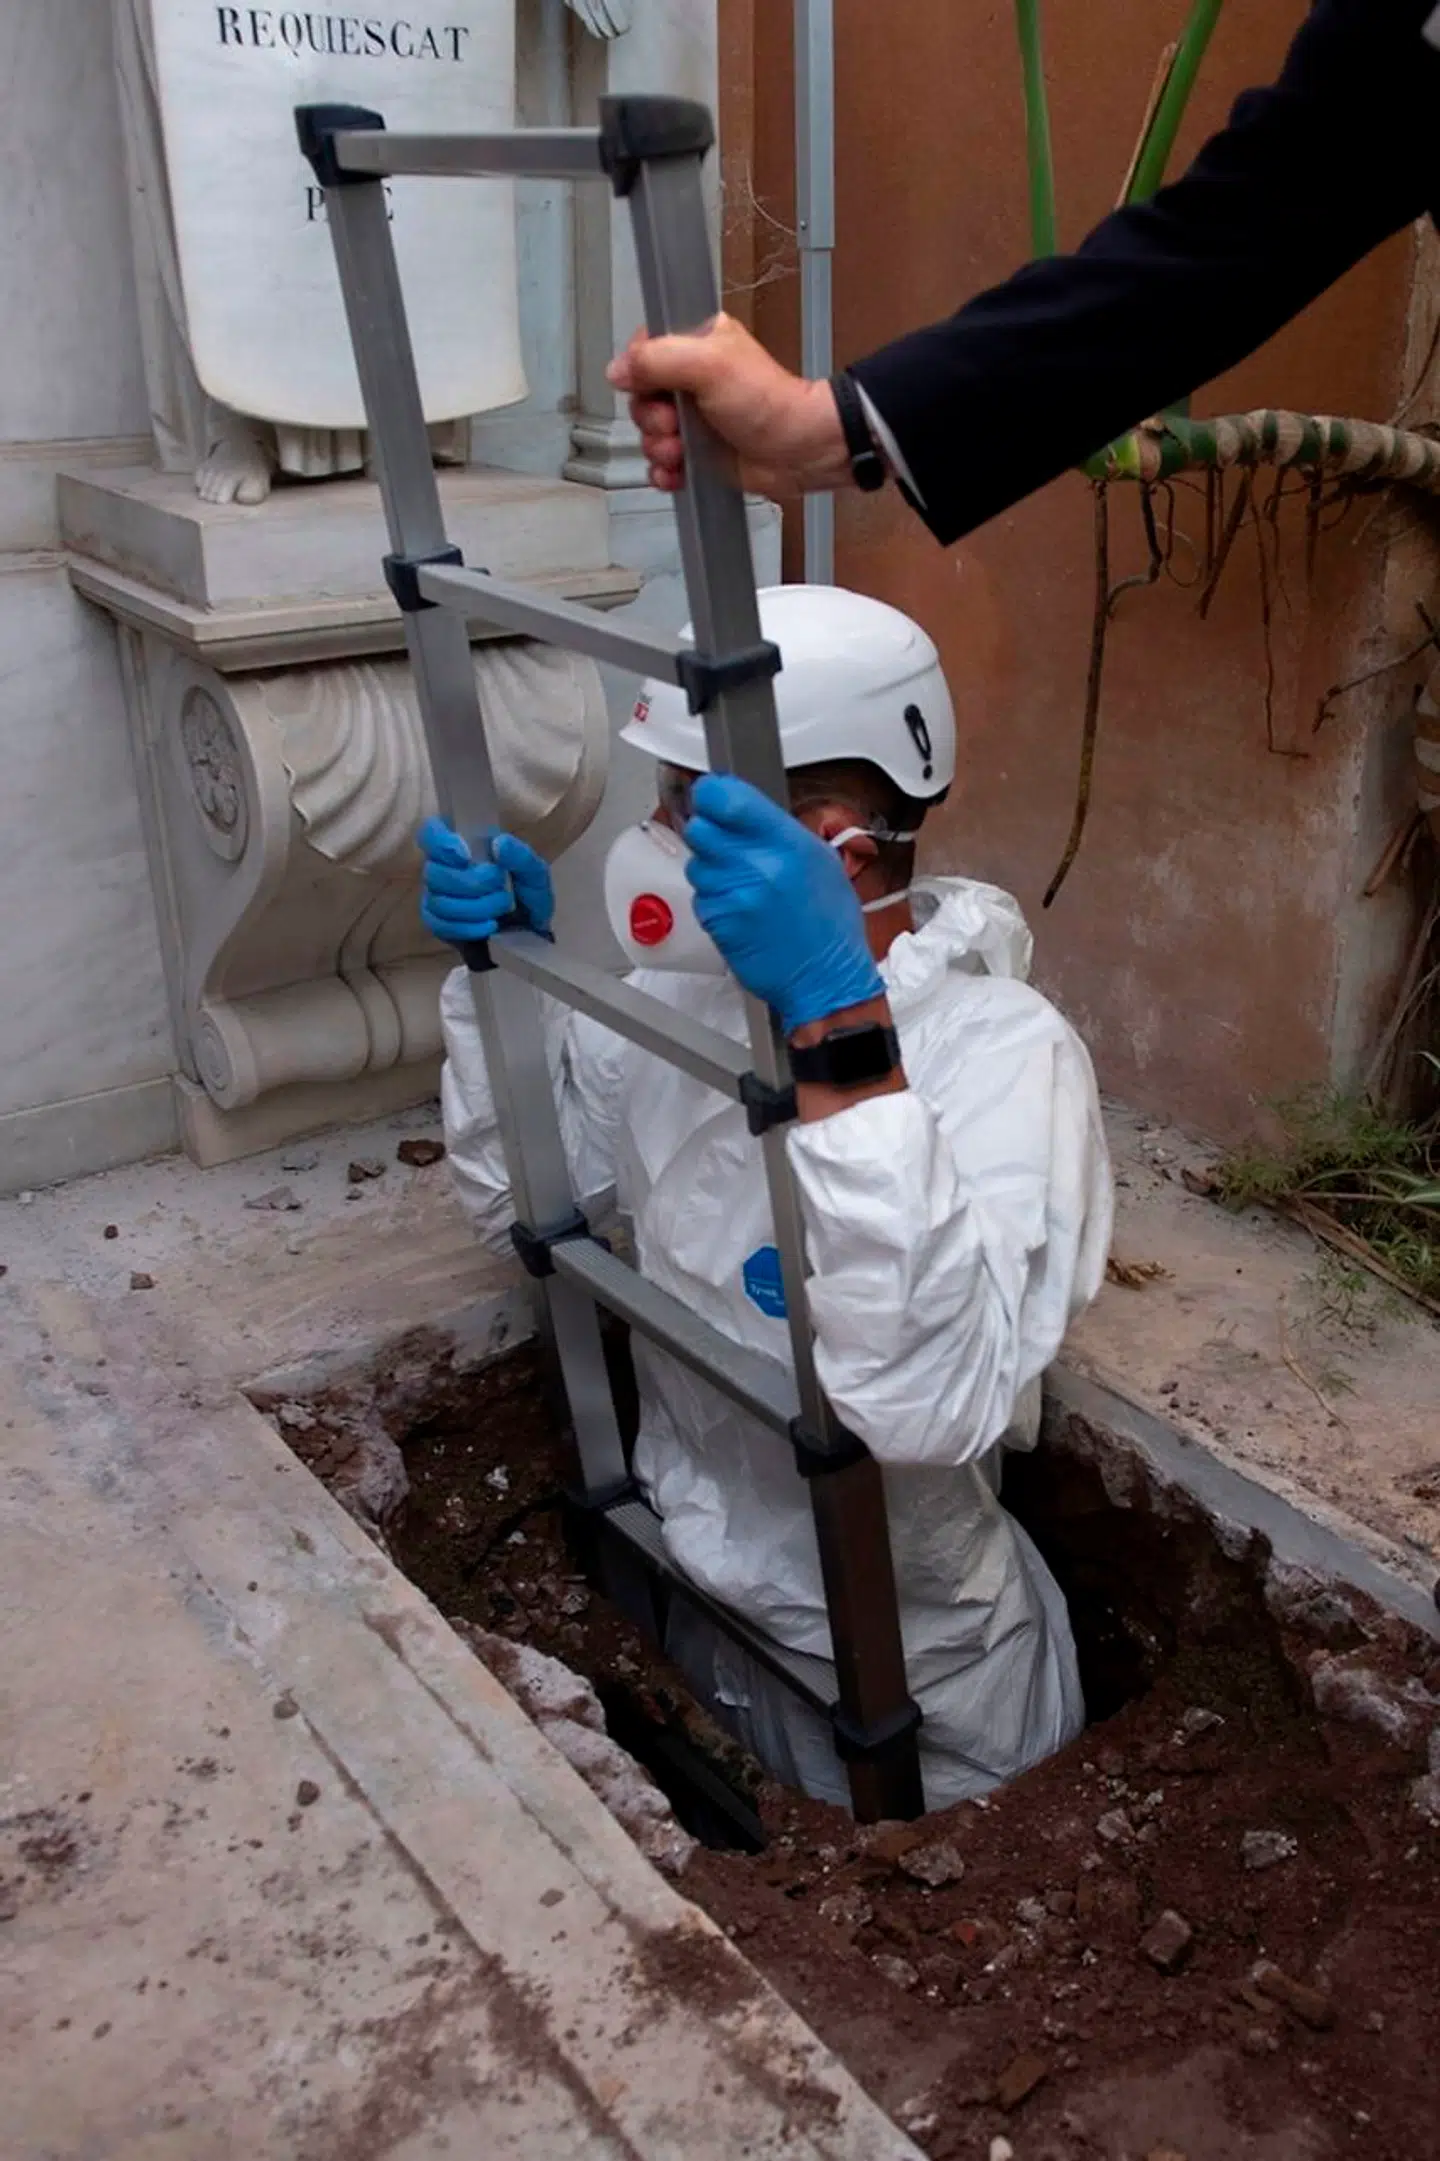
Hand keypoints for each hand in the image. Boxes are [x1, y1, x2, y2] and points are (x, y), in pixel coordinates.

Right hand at [418, 818, 553, 947]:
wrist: (530, 932)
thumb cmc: (528, 894)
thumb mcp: (534, 873)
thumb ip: (521, 856)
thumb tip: (498, 843)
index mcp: (463, 845)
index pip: (430, 832)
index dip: (438, 841)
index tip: (464, 856)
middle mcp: (443, 868)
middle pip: (433, 872)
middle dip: (471, 883)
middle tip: (499, 886)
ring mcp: (437, 897)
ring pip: (438, 902)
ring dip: (475, 908)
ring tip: (502, 907)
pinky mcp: (439, 924)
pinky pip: (440, 926)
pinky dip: (468, 928)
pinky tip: (488, 926)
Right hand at [606, 313, 849, 497]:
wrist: (800, 451)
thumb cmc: (768, 403)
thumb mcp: (709, 365)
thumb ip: (658, 359)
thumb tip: (618, 370)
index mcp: (695, 343)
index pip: (643, 351)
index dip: (639, 374)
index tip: (652, 389)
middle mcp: (691, 379)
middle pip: (641, 398)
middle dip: (652, 419)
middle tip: (675, 424)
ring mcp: (694, 418)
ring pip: (649, 433)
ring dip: (658, 448)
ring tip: (682, 452)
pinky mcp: (698, 452)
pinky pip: (662, 464)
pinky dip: (664, 472)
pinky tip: (677, 474)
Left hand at [683, 775, 880, 1032]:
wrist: (825, 978)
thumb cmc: (828, 925)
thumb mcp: (819, 860)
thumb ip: (778, 831)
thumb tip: (743, 809)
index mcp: (787, 843)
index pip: (727, 798)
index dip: (712, 793)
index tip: (712, 796)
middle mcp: (756, 865)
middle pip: (700, 828)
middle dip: (709, 832)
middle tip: (728, 846)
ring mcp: (732, 895)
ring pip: (696, 864)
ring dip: (712, 871)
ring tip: (744, 887)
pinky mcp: (717, 921)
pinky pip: (700, 897)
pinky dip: (714, 900)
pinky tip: (741, 910)